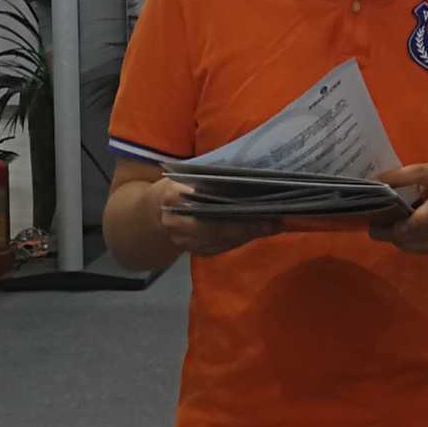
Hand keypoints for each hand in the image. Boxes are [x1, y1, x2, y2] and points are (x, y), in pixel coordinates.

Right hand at [150, 178, 283, 257]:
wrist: (153, 212)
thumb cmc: (178, 185)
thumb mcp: (189, 175)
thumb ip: (211, 178)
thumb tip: (249, 177)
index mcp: (173, 197)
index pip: (207, 208)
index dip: (235, 213)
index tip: (261, 209)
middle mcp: (176, 224)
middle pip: (217, 230)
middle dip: (248, 227)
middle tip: (275, 221)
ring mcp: (184, 242)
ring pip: (221, 242)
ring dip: (249, 235)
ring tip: (273, 225)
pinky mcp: (195, 251)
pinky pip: (221, 248)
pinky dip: (241, 240)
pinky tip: (258, 232)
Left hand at [374, 163, 427, 252]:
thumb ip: (411, 179)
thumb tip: (378, 188)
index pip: (417, 174)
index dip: (394, 179)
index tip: (372, 184)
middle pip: (422, 218)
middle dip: (397, 226)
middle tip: (374, 226)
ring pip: (423, 237)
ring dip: (399, 238)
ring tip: (380, 233)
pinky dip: (410, 245)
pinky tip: (398, 240)